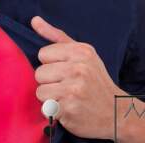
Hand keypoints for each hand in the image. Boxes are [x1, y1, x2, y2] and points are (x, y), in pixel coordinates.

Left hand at [31, 16, 126, 139]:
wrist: (115, 113)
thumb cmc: (94, 82)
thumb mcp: (83, 54)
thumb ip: (56, 38)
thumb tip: (34, 21)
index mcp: (81, 51)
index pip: (42, 54)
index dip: (50, 65)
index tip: (64, 72)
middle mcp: (78, 68)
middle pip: (39, 73)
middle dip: (49, 82)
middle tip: (66, 87)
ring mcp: (73, 88)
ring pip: (40, 91)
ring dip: (49, 98)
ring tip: (65, 98)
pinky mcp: (68, 107)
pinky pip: (45, 107)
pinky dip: (53, 111)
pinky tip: (66, 109)